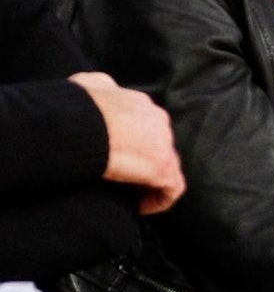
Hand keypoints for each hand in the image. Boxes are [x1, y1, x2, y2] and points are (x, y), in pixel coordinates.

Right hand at [69, 72, 184, 214]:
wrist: (84, 125)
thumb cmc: (82, 107)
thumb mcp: (91, 84)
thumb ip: (101, 86)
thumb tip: (97, 87)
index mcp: (142, 105)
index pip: (146, 126)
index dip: (135, 145)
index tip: (118, 158)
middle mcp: (159, 121)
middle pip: (159, 145)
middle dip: (144, 162)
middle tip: (124, 178)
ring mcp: (164, 144)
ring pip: (167, 166)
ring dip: (151, 182)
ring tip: (132, 195)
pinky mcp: (164, 167)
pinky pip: (173, 188)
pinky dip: (159, 199)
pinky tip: (140, 207)